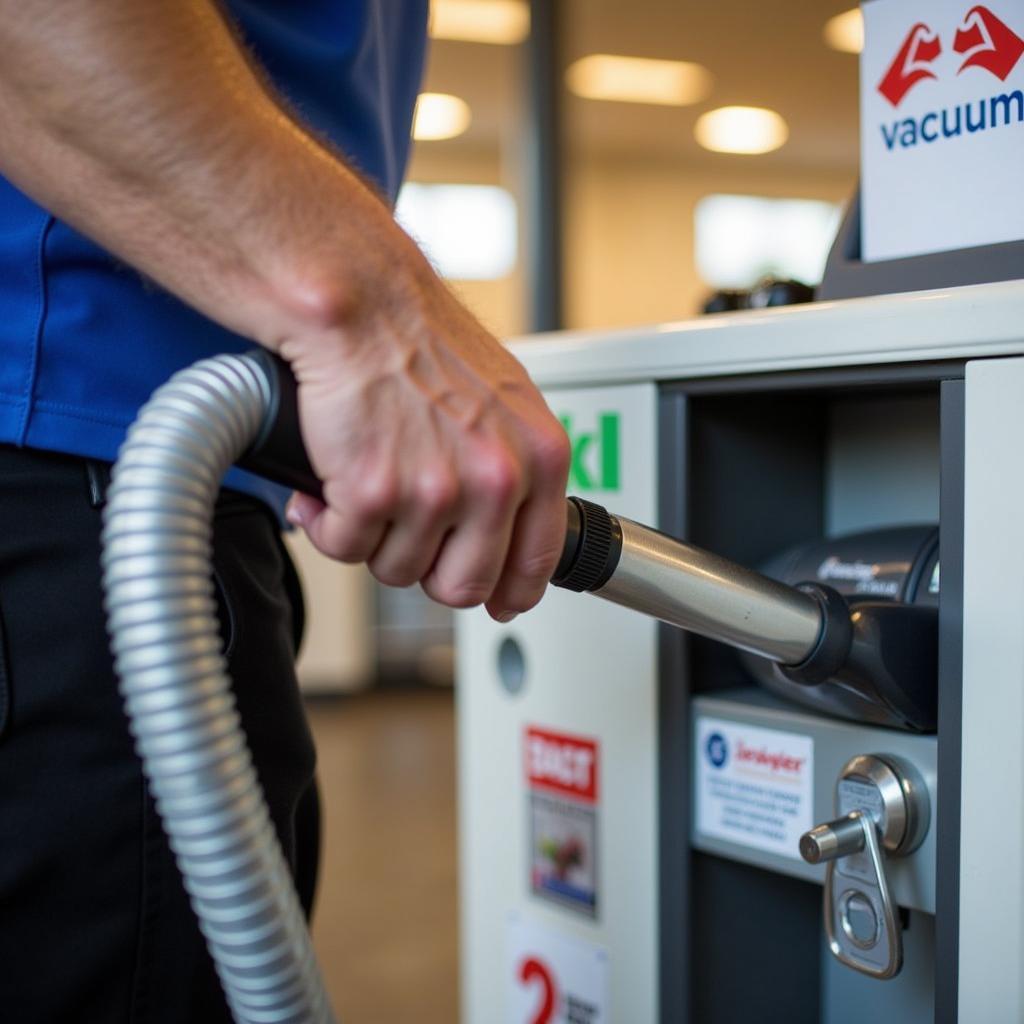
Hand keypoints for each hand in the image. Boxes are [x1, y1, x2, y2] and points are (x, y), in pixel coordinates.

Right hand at [281, 242, 569, 622]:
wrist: (363, 304)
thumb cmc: (425, 343)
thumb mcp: (506, 402)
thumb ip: (518, 470)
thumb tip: (512, 535)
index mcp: (538, 458)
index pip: (536, 561)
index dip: (509, 592)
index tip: (497, 600)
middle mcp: (496, 478)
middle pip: (463, 585)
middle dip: (428, 570)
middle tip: (406, 533)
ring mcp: (435, 489)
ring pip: (397, 570)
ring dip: (374, 539)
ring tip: (366, 486)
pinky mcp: (373, 491)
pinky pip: (346, 548)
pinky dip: (328, 524)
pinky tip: (329, 486)